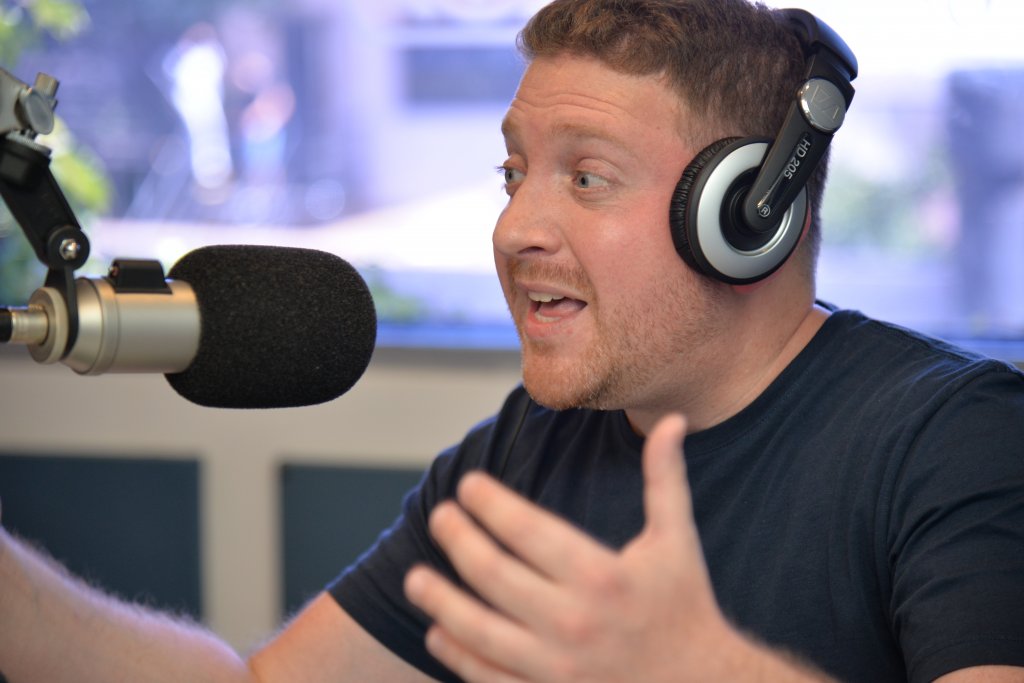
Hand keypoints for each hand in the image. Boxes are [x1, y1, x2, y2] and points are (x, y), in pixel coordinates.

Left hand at [404, 414, 744, 682]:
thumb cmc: (684, 606)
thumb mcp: (677, 541)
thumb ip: (665, 479)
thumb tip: (673, 420)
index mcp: (602, 575)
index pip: (527, 530)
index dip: (489, 503)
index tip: (468, 485)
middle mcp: (574, 621)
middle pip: (492, 574)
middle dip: (456, 540)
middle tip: (439, 517)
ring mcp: (557, 666)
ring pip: (478, 629)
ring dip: (439, 600)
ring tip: (413, 577)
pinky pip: (489, 677)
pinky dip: (457, 654)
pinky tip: (438, 631)